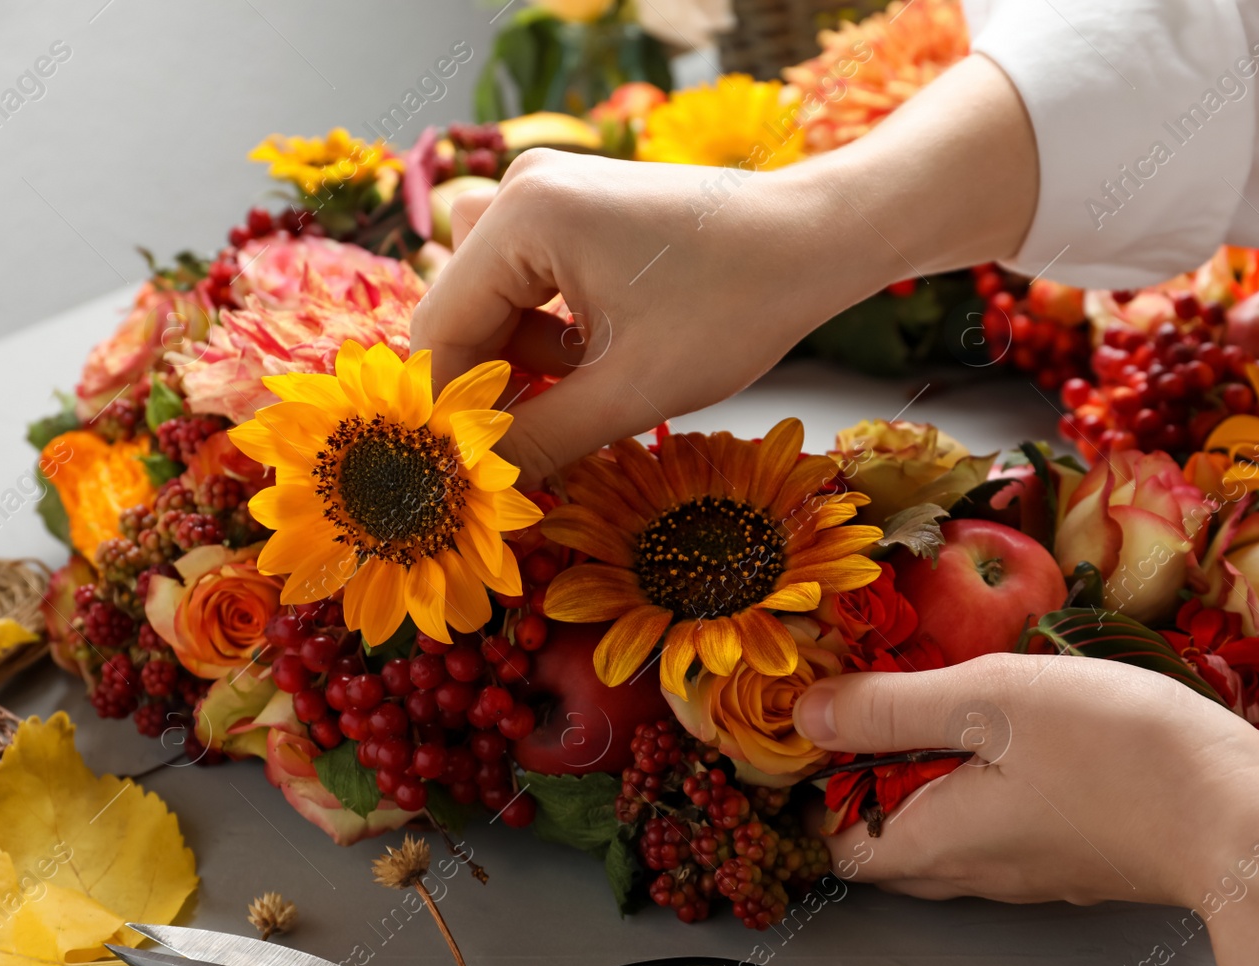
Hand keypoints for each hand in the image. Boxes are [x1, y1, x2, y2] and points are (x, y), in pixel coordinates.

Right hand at [409, 150, 876, 486]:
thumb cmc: (739, 305)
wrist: (816, 241)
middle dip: (490, 385)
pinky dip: (551, 334)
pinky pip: (531, 283)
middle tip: (524, 451)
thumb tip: (474, 484)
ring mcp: (549, 193)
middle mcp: (521, 188)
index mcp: (523, 216)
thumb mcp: (633, 390)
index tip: (463, 472)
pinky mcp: (576, 209)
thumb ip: (542, 439)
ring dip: (524, 362)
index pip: (441, 328)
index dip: (447, 410)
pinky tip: (599, 362)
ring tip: (587, 395)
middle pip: (462, 312)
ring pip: (495, 303)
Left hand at [795, 654, 1258, 965]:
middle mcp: (978, 870)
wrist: (1248, 812)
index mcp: (938, 841)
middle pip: (892, 840)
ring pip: (953, 829)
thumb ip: (892, 708)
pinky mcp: (1081, 850)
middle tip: (882, 701)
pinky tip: (1022, 724)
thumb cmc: (1121, 755)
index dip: (818, 789)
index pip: (839, 846)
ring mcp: (1033, 866)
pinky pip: (1009, 821)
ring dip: (935, 772)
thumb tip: (809, 714)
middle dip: (872, 778)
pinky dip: (993, 778)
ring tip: (950, 698)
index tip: (828, 721)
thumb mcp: (988, 701)